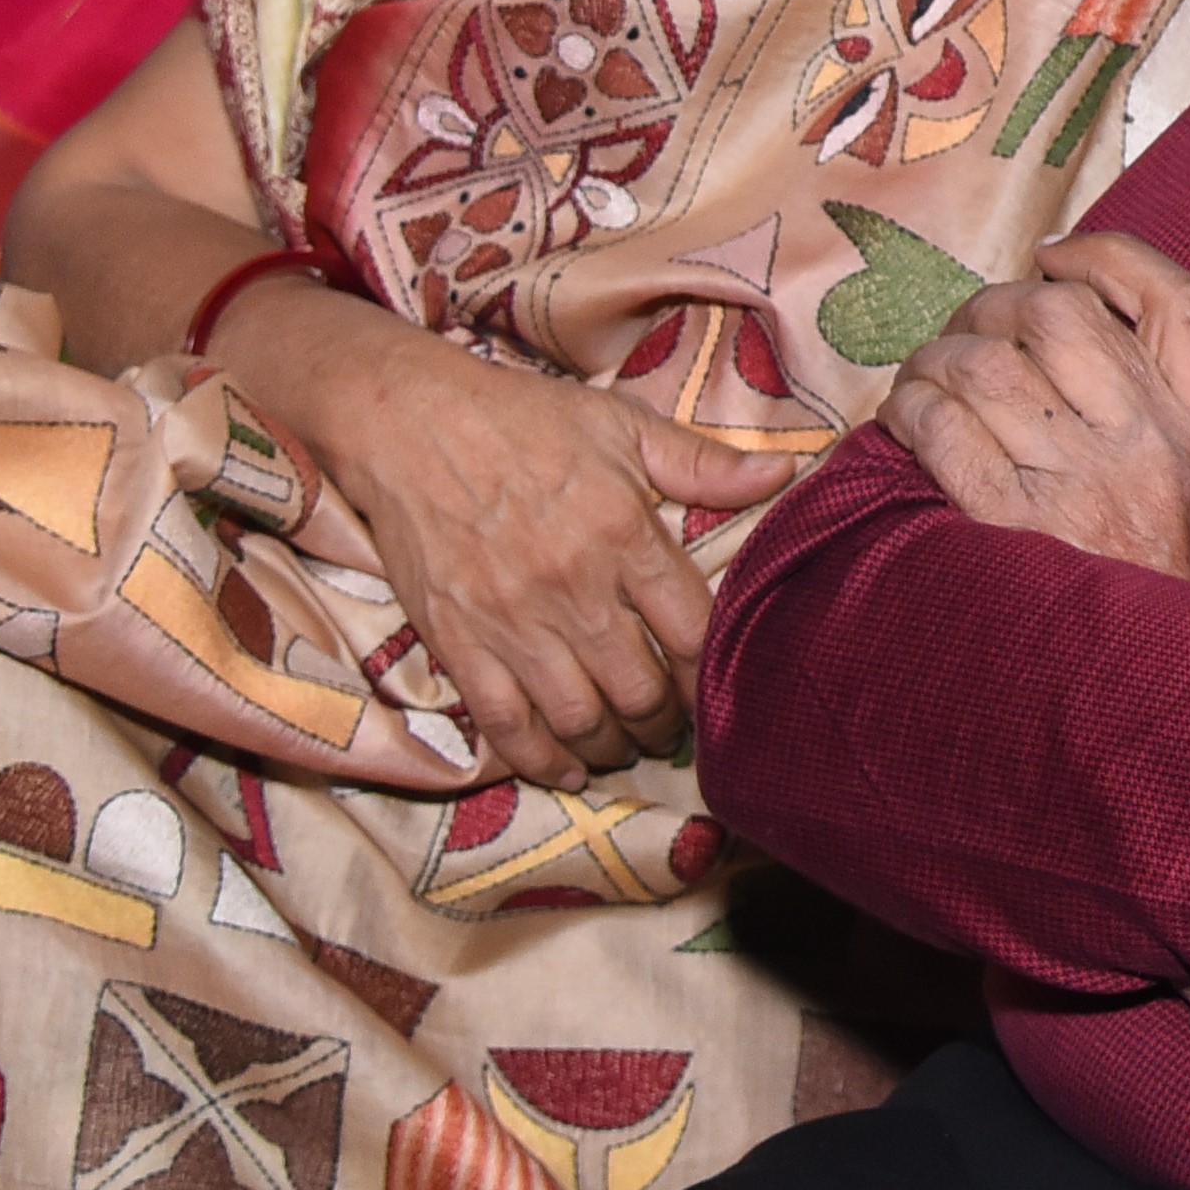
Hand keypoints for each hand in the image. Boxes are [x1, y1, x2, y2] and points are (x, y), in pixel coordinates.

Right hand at [301, 331, 796, 784]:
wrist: (406, 420)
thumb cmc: (520, 418)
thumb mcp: (622, 425)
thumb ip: (703, 463)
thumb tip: (784, 472)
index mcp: (625, 535)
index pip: (691, 633)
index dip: (710, 675)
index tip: (716, 689)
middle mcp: (575, 589)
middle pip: (641, 689)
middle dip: (666, 723)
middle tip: (671, 730)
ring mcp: (513, 622)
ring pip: (581, 718)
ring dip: (612, 747)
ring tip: (624, 747)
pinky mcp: (458, 643)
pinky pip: (506, 724)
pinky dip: (541, 759)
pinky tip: (565, 771)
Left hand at [872, 237, 1189, 592]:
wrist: (1161, 703)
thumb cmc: (1179, 593)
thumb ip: (1184, 405)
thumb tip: (1085, 315)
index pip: (1182, 304)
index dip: (1109, 257)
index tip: (1057, 259)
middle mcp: (1156, 449)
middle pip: (1064, 316)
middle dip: (996, 305)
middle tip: (969, 329)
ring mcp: (1085, 488)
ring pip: (989, 365)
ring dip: (940, 355)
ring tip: (928, 374)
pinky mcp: (1014, 529)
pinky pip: (945, 432)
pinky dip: (913, 410)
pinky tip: (907, 420)